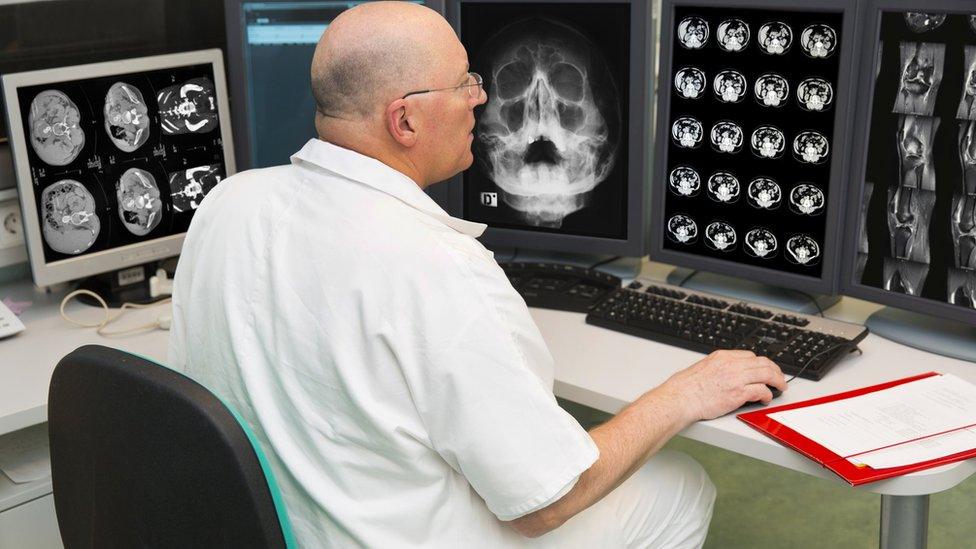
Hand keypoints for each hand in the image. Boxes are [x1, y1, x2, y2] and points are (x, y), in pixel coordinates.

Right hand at [662, 350, 786, 420]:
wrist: (680, 398)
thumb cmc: (685, 388)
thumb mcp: (701, 368)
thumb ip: (717, 369)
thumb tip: (724, 376)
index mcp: (722, 356)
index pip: (749, 356)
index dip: (760, 363)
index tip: (764, 370)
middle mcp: (731, 364)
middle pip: (763, 362)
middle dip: (774, 370)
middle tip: (779, 377)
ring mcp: (736, 378)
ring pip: (767, 374)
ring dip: (777, 380)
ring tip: (780, 387)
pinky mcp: (739, 393)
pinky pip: (761, 390)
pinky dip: (768, 394)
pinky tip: (766, 399)